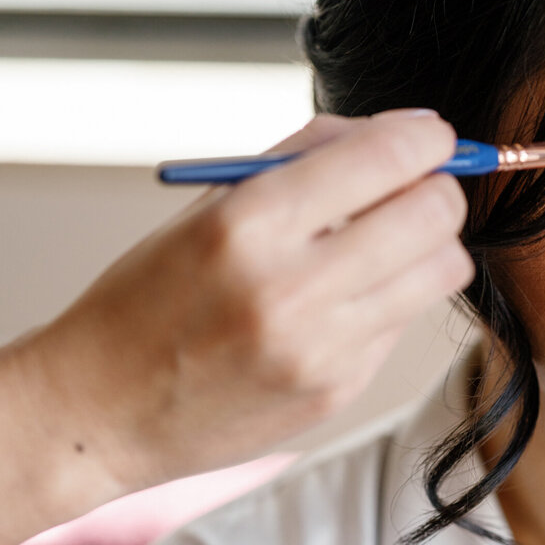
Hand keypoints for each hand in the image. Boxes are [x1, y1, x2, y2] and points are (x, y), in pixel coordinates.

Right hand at [0, 110, 472, 544]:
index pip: (386, 159)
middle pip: (434, 214)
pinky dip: (388, 301)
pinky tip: (340, 303)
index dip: (427, 138)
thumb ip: (304, 159)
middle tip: (417, 188)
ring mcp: (321, 349)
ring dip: (428, 246)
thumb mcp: (210, 205)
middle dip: (437, 189)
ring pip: (441, 271)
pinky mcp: (337, 391)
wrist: (102, 411)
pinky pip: (402, 324)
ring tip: (385, 244)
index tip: (430, 136)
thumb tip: (401, 133)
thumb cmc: (150, 297)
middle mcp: (291, 289)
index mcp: (249, 223)